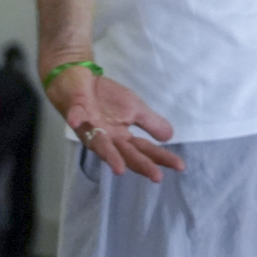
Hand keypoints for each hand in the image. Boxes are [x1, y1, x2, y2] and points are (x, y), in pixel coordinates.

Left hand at [46, 66, 184, 181]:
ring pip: (99, 143)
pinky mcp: (76, 109)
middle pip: (125, 153)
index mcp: (121, 137)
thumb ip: (151, 123)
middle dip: (140, 164)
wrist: (77, 80)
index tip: (181, 167)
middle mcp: (105, 137)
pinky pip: (75, 114)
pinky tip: (77, 120)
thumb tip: (170, 137)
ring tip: (120, 169)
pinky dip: (76, 117)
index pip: (144, 150)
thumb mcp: (135, 108)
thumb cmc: (105, 98)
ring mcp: (89, 126)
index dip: (161, 158)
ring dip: (109, 155)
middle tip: (157, 177)